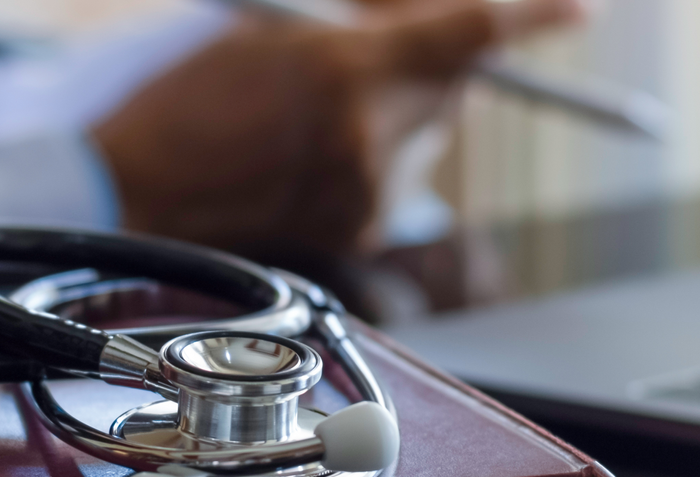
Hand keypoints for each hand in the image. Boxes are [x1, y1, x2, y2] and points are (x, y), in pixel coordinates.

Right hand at [93, 0, 579, 265]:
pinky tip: (312, 146)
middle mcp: (370, 138)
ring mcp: (365, 195)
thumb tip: (420, 22)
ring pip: (426, 135)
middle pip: (453, 84)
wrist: (120, 185)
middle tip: (375, 40)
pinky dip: (375, 152)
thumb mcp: (269, 24)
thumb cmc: (176, 89)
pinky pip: (397, 177)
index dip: (532, 16)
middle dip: (432, 58)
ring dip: (400, 107)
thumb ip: (358, 21)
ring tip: (320, 102)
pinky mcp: (353, 231)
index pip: (471, 33)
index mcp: (347, 71)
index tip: (578, 10)